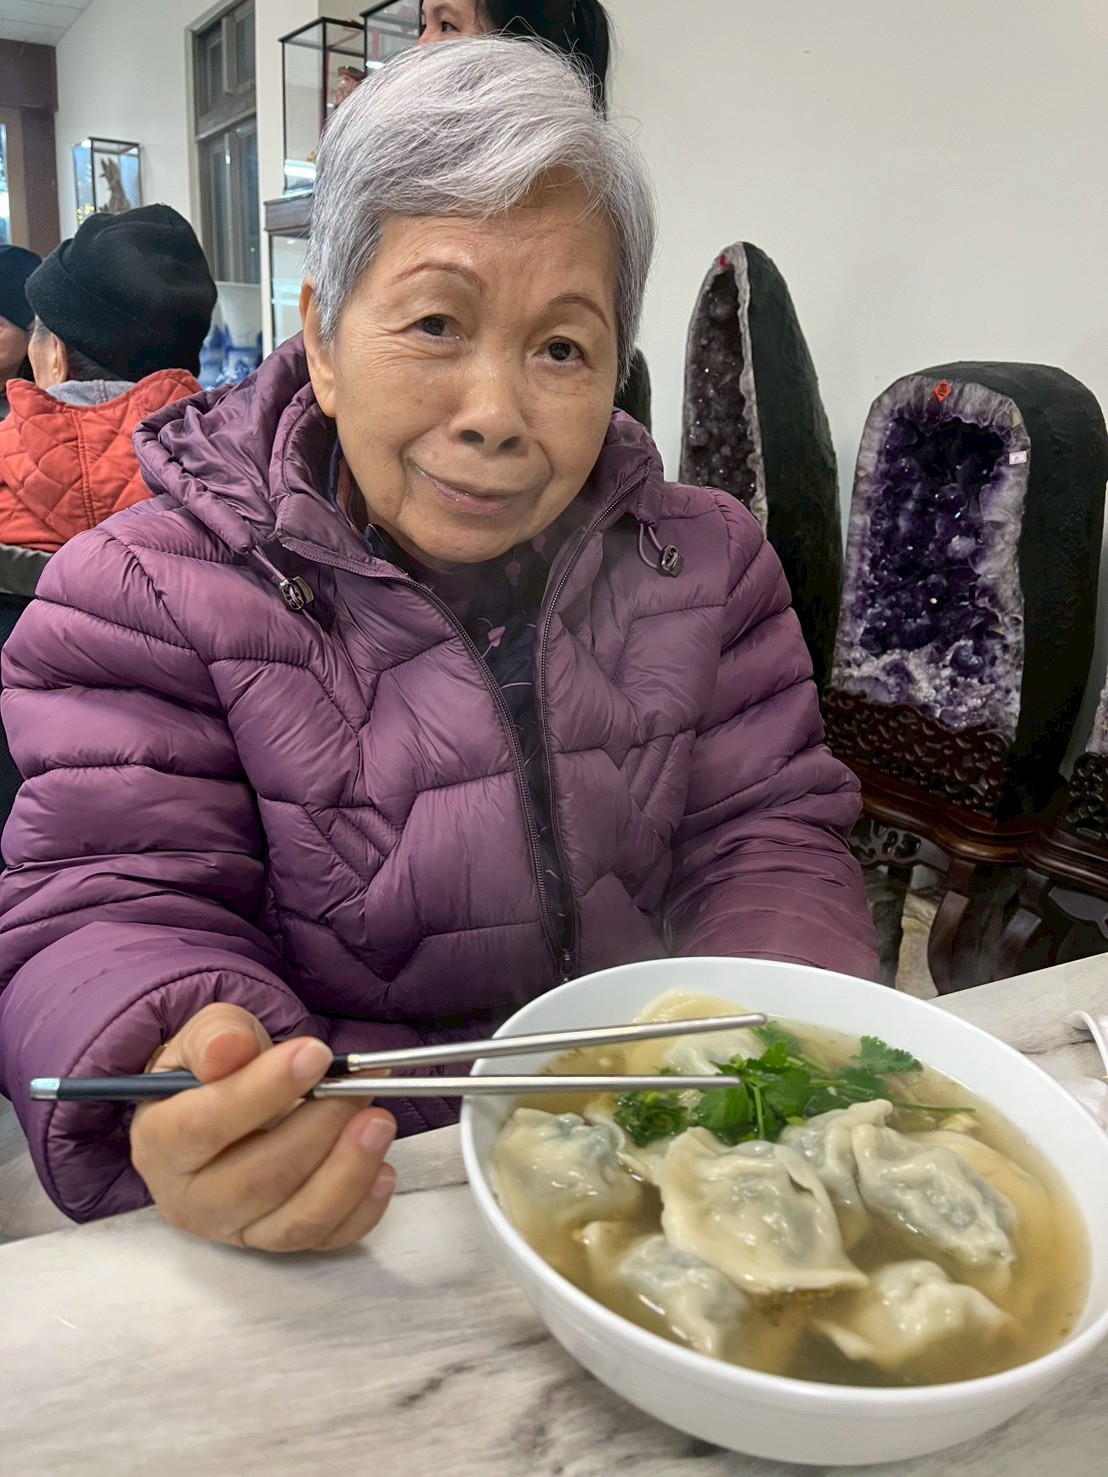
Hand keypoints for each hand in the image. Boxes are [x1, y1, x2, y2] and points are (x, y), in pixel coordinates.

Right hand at [130, 1003, 396, 1251]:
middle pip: (258, 1180)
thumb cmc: (215, 1070)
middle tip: (358, 1086)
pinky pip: (326, 1239)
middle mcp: (192, 1200)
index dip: (262, 1090)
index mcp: (161, 1143)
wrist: (225, 1106)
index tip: (315, 1054)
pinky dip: (362, 1209)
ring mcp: (238, 1230)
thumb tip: (230, 1049)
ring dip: (347, 1171)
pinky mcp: (279, 1244)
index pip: (205, 1126)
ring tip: (380, 1121)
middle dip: (318, 1130)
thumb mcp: (208, 1037)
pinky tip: (384, 1168)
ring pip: (295, 1220)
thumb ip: (216, 1037)